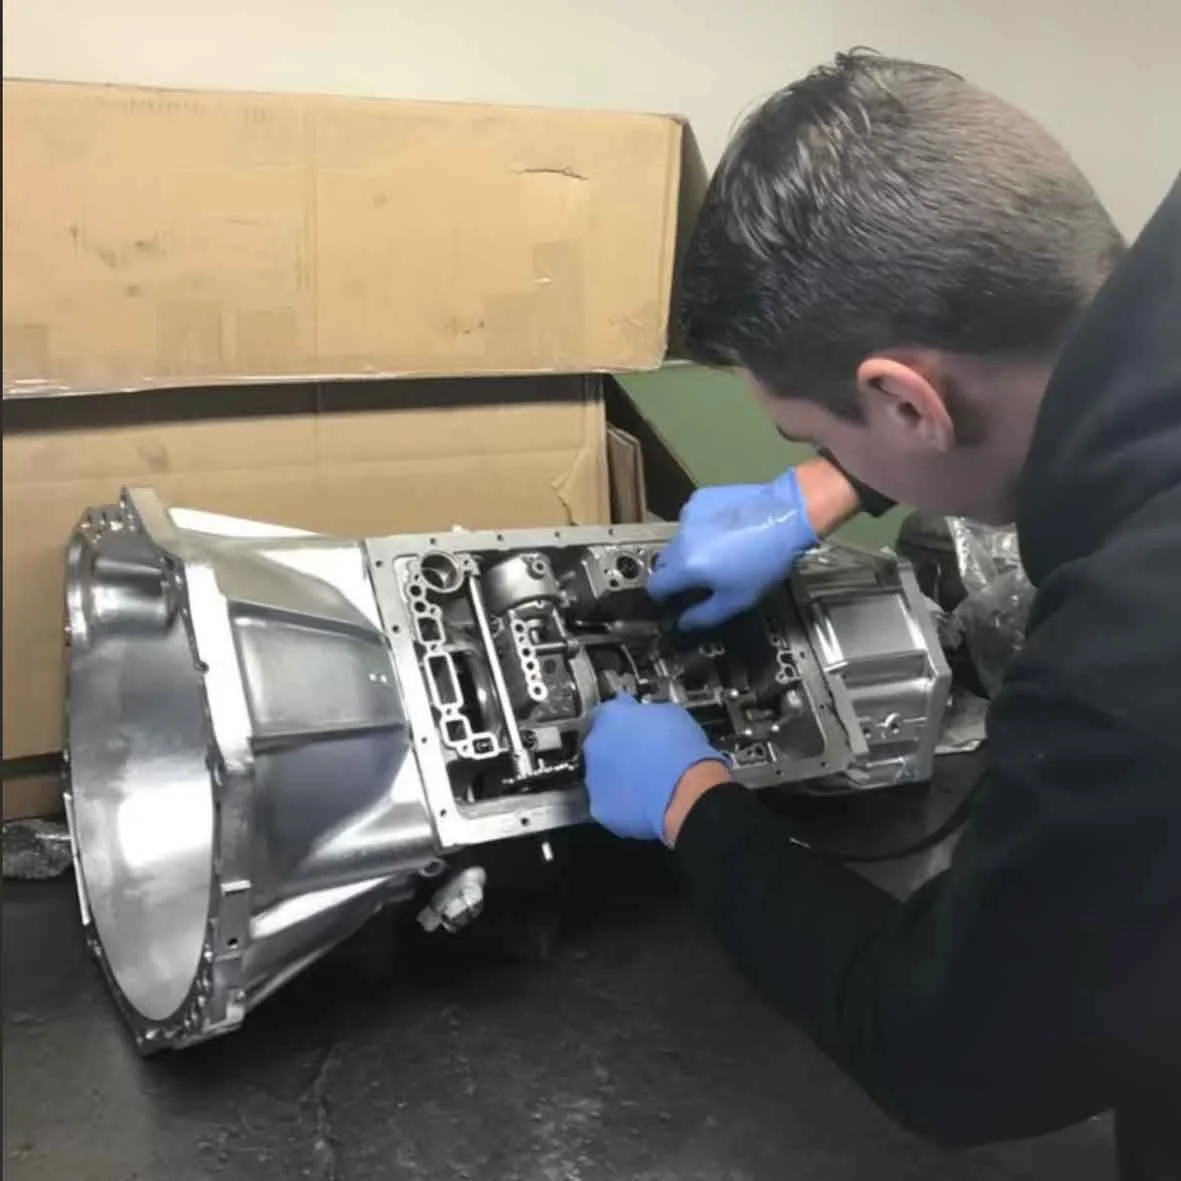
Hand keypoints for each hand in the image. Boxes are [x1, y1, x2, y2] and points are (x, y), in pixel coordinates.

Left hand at [582, 694, 729, 841]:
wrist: (686, 792)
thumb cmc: (684, 753)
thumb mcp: (672, 714)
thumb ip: (648, 714)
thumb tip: (649, 719)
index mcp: (612, 716)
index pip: (606, 711)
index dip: (621, 719)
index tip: (631, 724)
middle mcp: (596, 744)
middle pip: (599, 743)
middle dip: (615, 748)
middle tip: (640, 756)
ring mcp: (594, 776)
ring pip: (600, 774)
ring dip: (616, 776)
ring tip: (643, 782)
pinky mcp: (599, 806)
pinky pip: (605, 801)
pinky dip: (619, 802)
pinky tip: (640, 802)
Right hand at [647, 468, 816, 630]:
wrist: (787, 514)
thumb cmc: (764, 562)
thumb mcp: (737, 599)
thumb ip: (704, 616)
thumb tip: (683, 623)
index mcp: (686, 565)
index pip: (655, 585)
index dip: (663, 596)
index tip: (675, 599)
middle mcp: (680, 538)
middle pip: (665, 562)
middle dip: (677, 572)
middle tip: (703, 576)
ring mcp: (688, 513)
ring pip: (679, 539)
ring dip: (691, 547)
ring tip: (721, 549)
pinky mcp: (701, 497)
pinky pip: (692, 518)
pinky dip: (701, 526)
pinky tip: (726, 528)